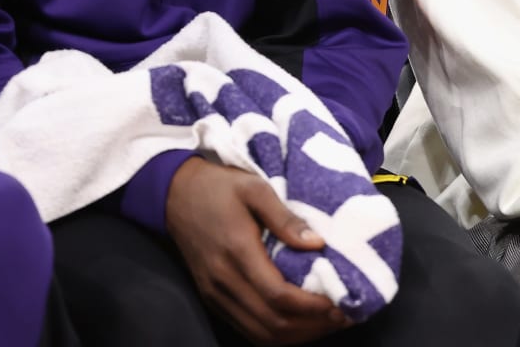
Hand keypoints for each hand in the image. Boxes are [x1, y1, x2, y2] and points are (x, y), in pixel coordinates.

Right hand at [165, 158, 350, 344]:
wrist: (174, 194)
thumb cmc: (219, 187)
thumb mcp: (255, 188)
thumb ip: (285, 218)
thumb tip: (317, 243)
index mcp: (237, 252)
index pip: (278, 296)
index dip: (312, 307)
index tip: (342, 302)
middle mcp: (224, 281)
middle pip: (273, 323)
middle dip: (312, 325)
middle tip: (345, 316)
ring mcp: (216, 294)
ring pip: (260, 333)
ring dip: (297, 334)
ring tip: (328, 322)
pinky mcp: (213, 298)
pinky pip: (247, 328)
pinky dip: (276, 334)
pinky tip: (299, 323)